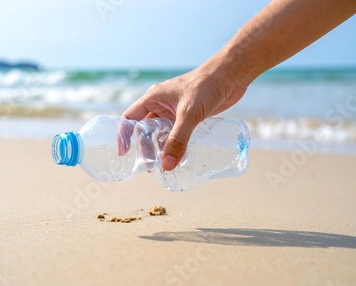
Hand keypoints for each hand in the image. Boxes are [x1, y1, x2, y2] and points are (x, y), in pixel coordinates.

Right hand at [123, 60, 246, 170]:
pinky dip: (175, 145)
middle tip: (150, 166)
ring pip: (161, 133)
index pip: (130, 118)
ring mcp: (175, 111)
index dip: (124, 135)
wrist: (230, 75)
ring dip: (161, 148)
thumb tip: (167, 165)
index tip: (124, 154)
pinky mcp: (188, 116)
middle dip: (145, 148)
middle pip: (145, 130)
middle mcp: (160, 105)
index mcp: (153, 98)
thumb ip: (178, 139)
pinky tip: (178, 157)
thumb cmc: (206, 86)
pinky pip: (176, 134)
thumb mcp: (189, 114)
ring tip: (163, 166)